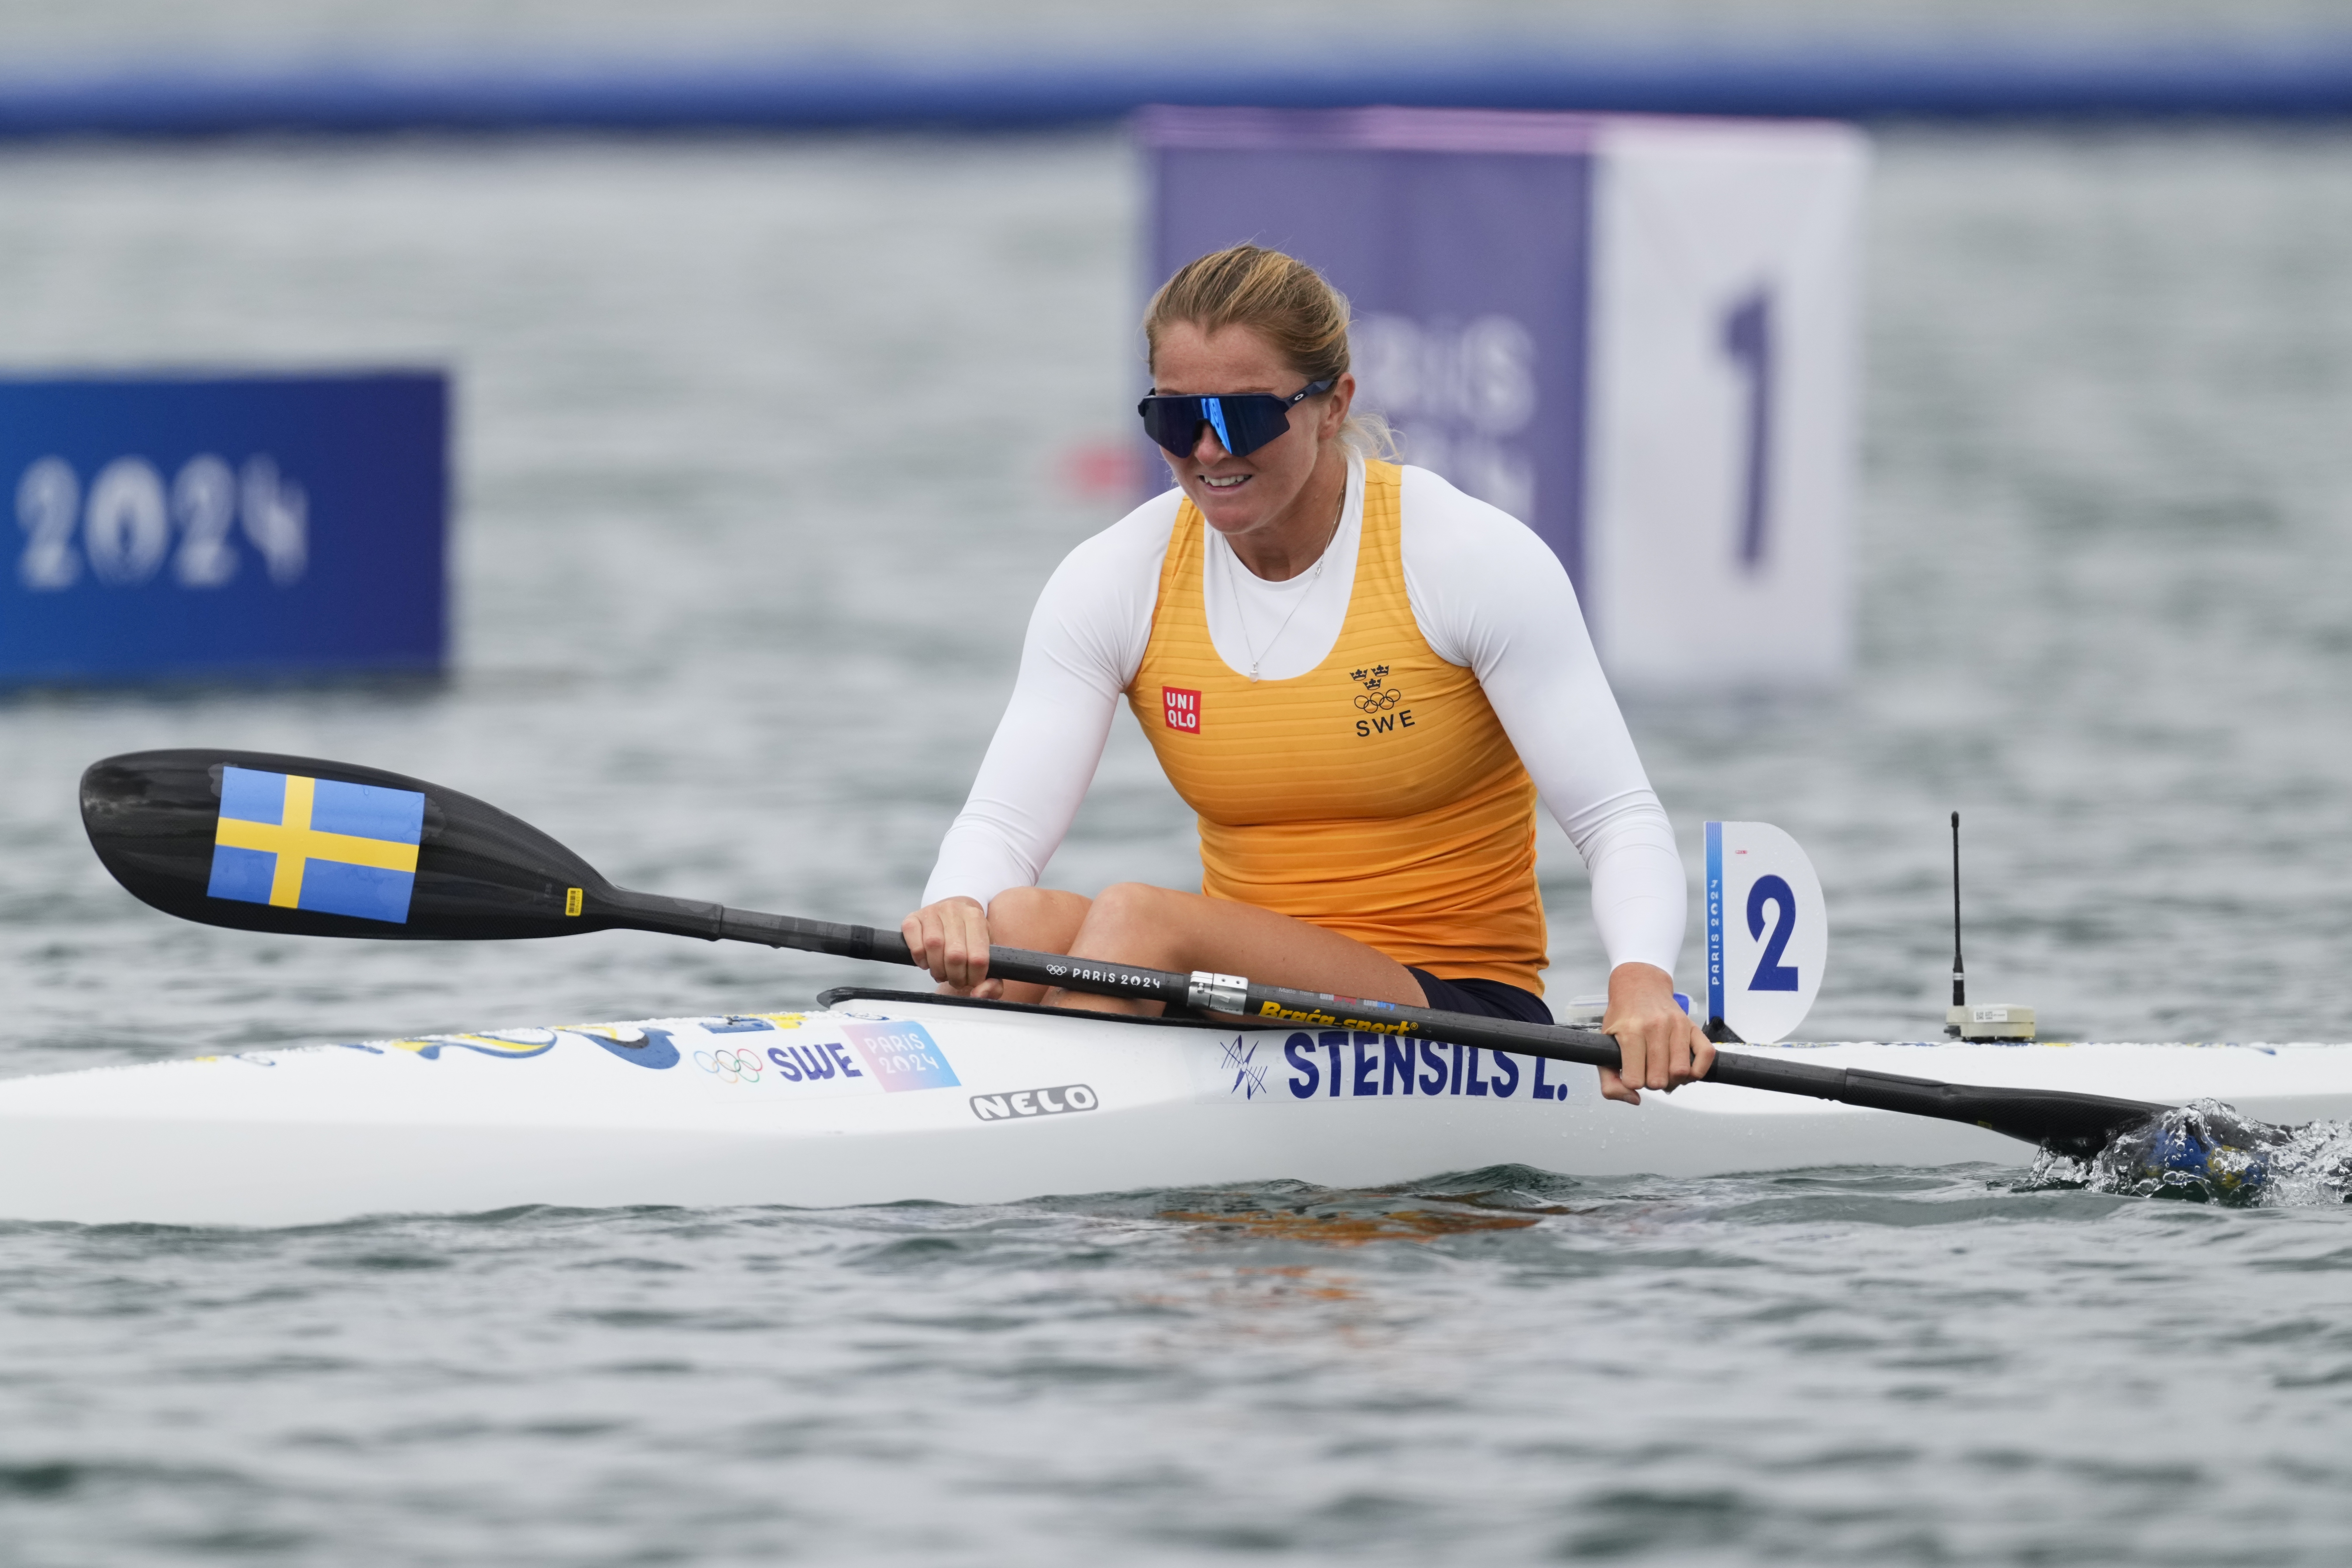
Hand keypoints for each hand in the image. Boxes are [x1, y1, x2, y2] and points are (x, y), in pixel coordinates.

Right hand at [900, 896, 1001, 998]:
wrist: (950, 916)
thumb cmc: (969, 941)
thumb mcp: (987, 956)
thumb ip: (993, 982)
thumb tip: (979, 993)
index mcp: (977, 918)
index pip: (978, 957)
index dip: (974, 977)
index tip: (971, 981)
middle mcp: (955, 910)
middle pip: (955, 954)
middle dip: (955, 976)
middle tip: (955, 979)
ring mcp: (932, 911)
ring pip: (933, 946)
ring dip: (937, 969)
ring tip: (941, 972)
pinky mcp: (912, 918)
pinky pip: (915, 943)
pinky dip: (920, 959)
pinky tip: (926, 962)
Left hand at [1597, 962, 1714, 1105]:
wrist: (1640, 986)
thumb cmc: (1622, 1017)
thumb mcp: (1604, 1046)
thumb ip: (1609, 1081)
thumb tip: (1634, 1099)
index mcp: (1630, 1032)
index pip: (1635, 1080)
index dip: (1633, 1083)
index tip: (1631, 1073)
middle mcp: (1655, 1027)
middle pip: (1659, 1080)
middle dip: (1652, 1083)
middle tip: (1648, 1071)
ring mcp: (1677, 1025)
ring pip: (1681, 1072)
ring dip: (1673, 1079)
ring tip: (1664, 1070)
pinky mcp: (1693, 1026)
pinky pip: (1706, 1056)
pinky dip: (1697, 1070)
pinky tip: (1684, 1069)